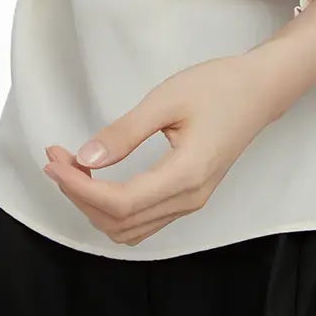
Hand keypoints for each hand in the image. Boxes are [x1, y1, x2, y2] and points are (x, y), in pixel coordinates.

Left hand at [41, 44, 302, 246]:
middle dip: (79, 194)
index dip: (79, 187)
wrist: (260, 91)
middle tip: (57, 158)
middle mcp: (189, 199)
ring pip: (128, 228)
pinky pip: (142, 221)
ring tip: (73, 168)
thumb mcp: (167, 99)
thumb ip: (125, 132)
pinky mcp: (189, 198)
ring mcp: (191, 203)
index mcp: (186, 175)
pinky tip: (98, 179)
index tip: (54, 161)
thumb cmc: (219, 87)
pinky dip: (112, 207)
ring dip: (93, 204)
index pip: (119, 202)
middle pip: (118, 221)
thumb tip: (87, 157)